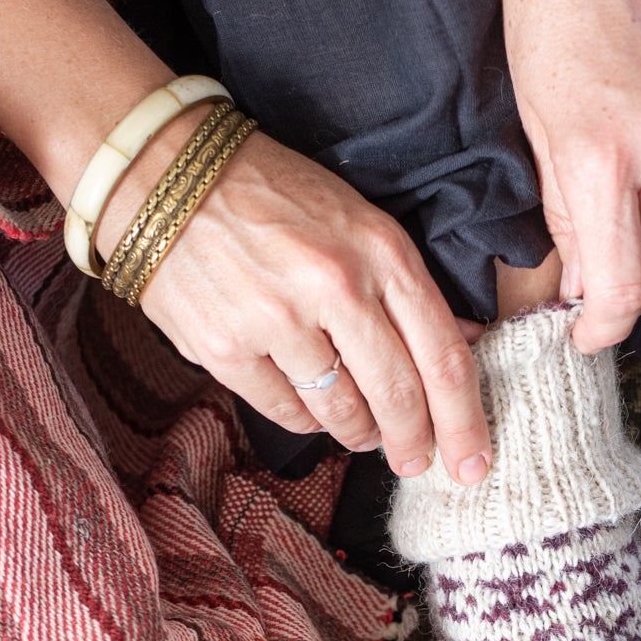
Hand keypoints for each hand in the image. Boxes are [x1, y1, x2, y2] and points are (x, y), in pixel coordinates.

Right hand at [102, 123, 490, 481]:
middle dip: (414, 443)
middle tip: (416, 463)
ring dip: (359, 432)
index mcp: (380, 252)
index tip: (473, 461)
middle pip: (397, 395)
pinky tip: (312, 411)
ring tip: (363, 431)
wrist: (167, 177)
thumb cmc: (273, 195)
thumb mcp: (357, 220)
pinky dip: (307, 421)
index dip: (464, 420)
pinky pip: (287, 411)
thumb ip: (406, 285)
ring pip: (342, 411)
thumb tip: (461, 340)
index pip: (443, 355)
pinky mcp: (227, 348)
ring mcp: (277, 321)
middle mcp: (335, 287)